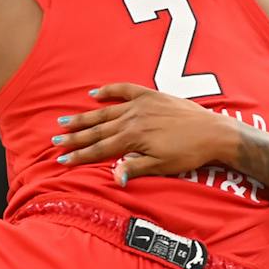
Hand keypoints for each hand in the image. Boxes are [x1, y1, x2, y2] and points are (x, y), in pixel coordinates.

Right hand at [49, 83, 237, 180]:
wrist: (213, 132)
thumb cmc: (188, 153)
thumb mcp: (161, 166)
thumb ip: (135, 168)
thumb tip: (114, 178)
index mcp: (133, 138)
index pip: (100, 149)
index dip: (80, 155)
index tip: (61, 159)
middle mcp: (132, 119)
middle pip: (97, 130)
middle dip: (75, 137)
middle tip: (55, 141)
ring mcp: (141, 105)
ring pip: (106, 112)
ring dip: (85, 117)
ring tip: (65, 122)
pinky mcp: (151, 95)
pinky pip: (125, 90)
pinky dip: (109, 91)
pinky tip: (94, 94)